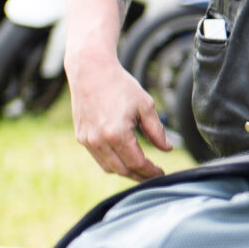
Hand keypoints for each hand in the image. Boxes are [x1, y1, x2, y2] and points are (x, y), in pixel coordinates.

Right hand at [70, 54, 170, 181]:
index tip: (161, 173)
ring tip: (140, 169)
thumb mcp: (146, 105)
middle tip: (153, 175)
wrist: (90, 71)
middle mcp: (99, 141)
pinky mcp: (81, 137)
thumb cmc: (120, 85)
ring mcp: (88, 140)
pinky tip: (124, 158)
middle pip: (123, 170)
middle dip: (140, 176)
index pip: (137, 163)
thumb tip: (167, 149)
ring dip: (126, 171)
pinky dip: (112, 162)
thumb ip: (157, 131)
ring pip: (109, 168)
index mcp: (117, 134)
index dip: (151, 172)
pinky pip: (98, 158)